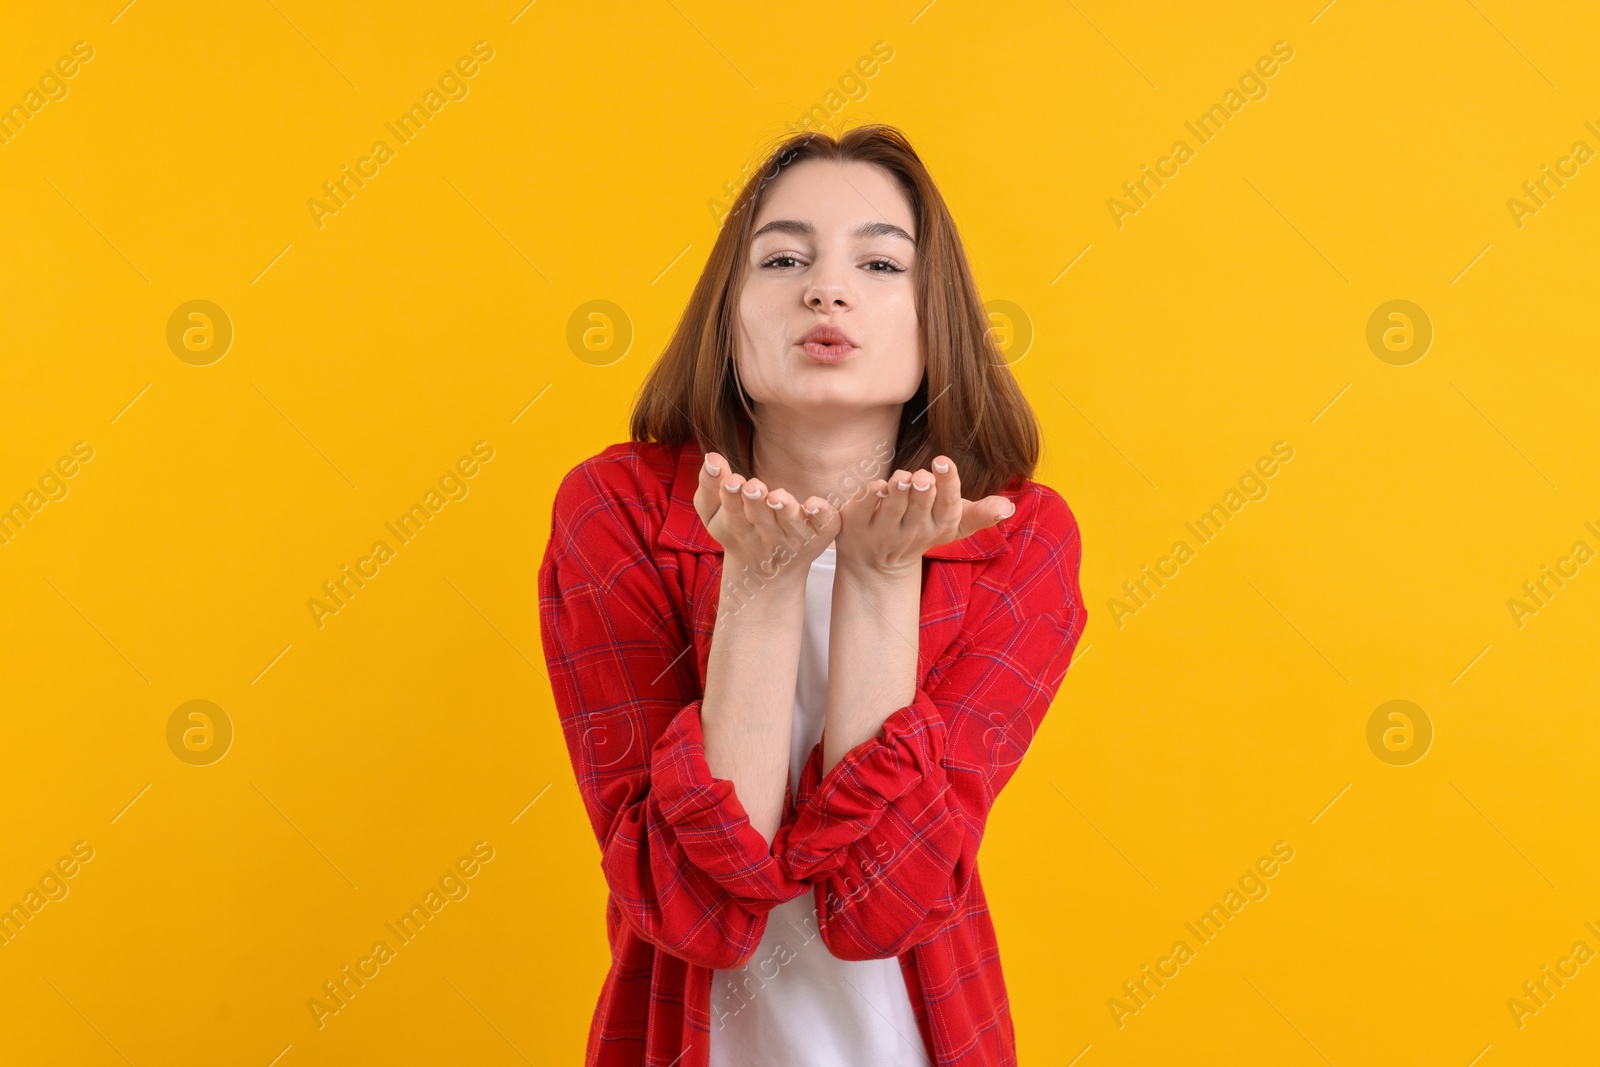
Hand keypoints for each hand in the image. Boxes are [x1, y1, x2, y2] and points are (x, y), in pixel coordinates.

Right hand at [692, 452, 840, 582]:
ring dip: (785, 510)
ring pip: (790, 523)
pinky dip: (822, 515)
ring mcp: (794, 537)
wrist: (768, 571)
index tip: (732, 482)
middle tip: (753, 488)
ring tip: (777, 497)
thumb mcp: (713, 512)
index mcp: (738, 528)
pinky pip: (825, 527)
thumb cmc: (737, 528)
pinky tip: (815, 503)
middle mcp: (767, 536)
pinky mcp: (819, 536)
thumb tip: (712, 457)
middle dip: (755, 503)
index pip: (732, 512)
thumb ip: (709, 485)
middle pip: (760, 519)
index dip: (731, 497)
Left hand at [835, 455, 1014, 577]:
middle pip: (920, 511)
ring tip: (903, 477)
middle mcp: (910, 534)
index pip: (948, 508)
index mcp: (938, 528)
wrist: (877, 563)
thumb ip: (981, 514)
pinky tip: (877, 486)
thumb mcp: (953, 524)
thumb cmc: (923, 529)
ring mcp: (881, 533)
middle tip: (925, 474)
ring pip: (891, 513)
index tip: (943, 462)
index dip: (947, 486)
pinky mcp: (856, 528)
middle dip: (924, 492)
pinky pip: (862, 512)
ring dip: (898, 493)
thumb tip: (1008, 507)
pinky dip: (868, 499)